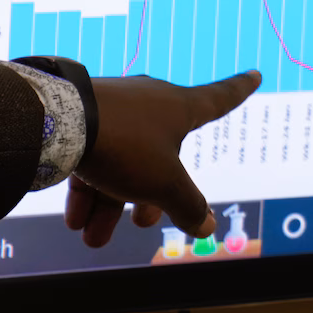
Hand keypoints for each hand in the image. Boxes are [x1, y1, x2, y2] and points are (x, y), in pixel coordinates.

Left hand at [64, 70, 261, 247]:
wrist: (57, 122)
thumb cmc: (126, 145)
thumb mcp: (164, 183)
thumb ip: (188, 205)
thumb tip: (208, 227)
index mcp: (181, 108)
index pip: (221, 98)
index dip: (240, 90)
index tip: (256, 74)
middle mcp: (152, 103)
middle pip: (161, 153)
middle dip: (149, 194)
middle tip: (142, 223)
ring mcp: (116, 109)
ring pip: (122, 161)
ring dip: (110, 204)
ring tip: (93, 238)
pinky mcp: (83, 118)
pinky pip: (95, 157)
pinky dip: (90, 188)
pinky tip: (75, 220)